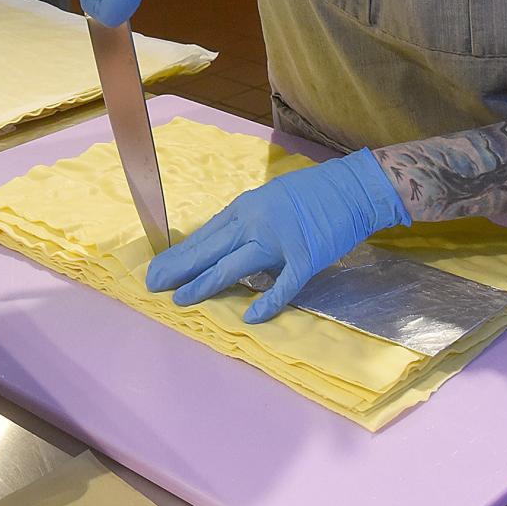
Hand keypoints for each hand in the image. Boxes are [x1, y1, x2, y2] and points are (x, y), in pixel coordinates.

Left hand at [145, 148, 410, 322]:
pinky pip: (284, 284)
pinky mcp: (306, 257)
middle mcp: (258, 221)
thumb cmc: (312, 193)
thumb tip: (223, 249)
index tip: (158, 269)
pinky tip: (250, 317)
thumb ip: (247, 224)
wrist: (353, 188)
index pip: (206, 234)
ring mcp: (281, 240)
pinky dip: (267, 301)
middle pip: (212, 249)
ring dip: (207, 283)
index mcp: (248, 207)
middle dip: (181, 269)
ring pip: (236, 265)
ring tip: (182, 299)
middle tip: (153, 286)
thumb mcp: (270, 199)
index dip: (181, 254)